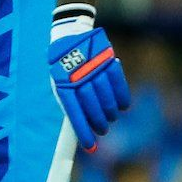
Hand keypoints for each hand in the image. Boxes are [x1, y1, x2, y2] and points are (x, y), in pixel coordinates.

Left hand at [49, 15, 130, 151]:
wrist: (69, 34)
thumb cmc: (63, 66)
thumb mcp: (59, 82)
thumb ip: (68, 103)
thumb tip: (77, 131)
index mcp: (63, 82)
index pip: (74, 111)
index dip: (83, 130)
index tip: (90, 146)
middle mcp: (79, 75)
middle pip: (92, 106)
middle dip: (98, 123)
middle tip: (102, 130)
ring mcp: (94, 67)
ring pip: (107, 98)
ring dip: (110, 112)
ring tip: (109, 117)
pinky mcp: (107, 59)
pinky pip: (119, 84)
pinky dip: (122, 98)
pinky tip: (121, 106)